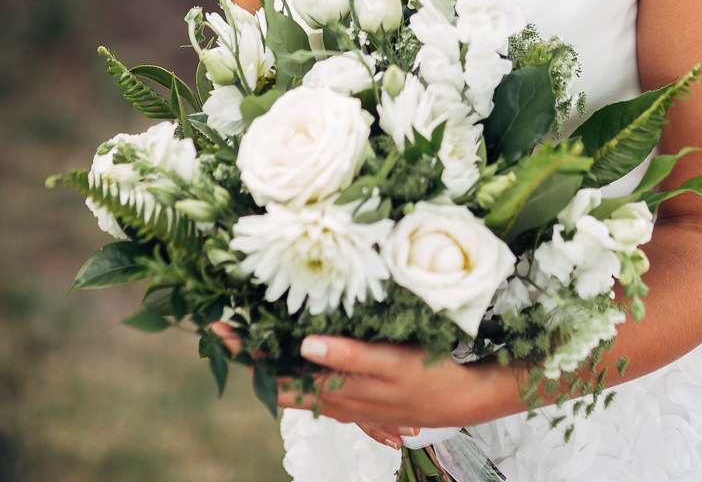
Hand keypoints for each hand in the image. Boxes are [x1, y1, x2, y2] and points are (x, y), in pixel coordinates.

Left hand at [209, 324, 490, 449]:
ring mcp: (345, 398)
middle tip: (227, 321)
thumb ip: (348, 355)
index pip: (275, 373)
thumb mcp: (391, 364)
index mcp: (333, 390)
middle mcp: (332, 398)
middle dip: (253, 350)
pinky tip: (303, 346)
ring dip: (275, 356)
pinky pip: (320, 380)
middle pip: (279, 377)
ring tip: (256, 327)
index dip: (246, 352)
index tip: (219, 327)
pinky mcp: (359, 392)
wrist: (464, 396)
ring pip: (298, 380)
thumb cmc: (428, 376)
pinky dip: (303, 364)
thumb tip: (304, 346)